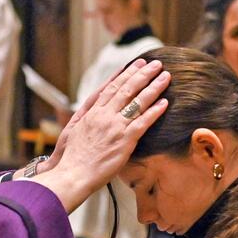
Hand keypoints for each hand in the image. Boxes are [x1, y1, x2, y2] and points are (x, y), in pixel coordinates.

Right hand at [32, 59, 168, 212]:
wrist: (72, 173)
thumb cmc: (72, 157)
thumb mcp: (73, 132)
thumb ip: (86, 119)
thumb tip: (93, 111)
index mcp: (92, 113)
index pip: (111, 88)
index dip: (125, 74)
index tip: (135, 64)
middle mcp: (104, 115)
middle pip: (126, 89)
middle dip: (142, 74)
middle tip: (155, 64)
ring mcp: (115, 127)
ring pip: (137, 102)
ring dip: (153, 87)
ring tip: (165, 77)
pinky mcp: (124, 141)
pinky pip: (143, 123)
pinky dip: (154, 112)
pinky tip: (165, 103)